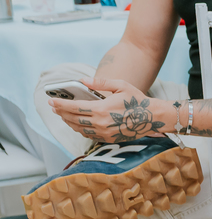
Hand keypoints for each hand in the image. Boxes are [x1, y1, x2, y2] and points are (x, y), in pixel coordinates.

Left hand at [49, 77, 167, 142]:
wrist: (153, 118)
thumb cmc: (138, 100)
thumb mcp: (120, 86)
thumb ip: (100, 83)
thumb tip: (83, 80)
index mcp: (101, 109)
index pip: (74, 107)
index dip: (60, 104)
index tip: (51, 101)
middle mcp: (101, 123)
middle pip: (73, 119)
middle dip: (61, 113)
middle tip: (54, 108)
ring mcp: (105, 133)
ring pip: (79, 129)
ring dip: (69, 122)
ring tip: (63, 116)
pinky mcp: (110, 139)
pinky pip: (89, 135)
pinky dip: (80, 130)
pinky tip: (77, 125)